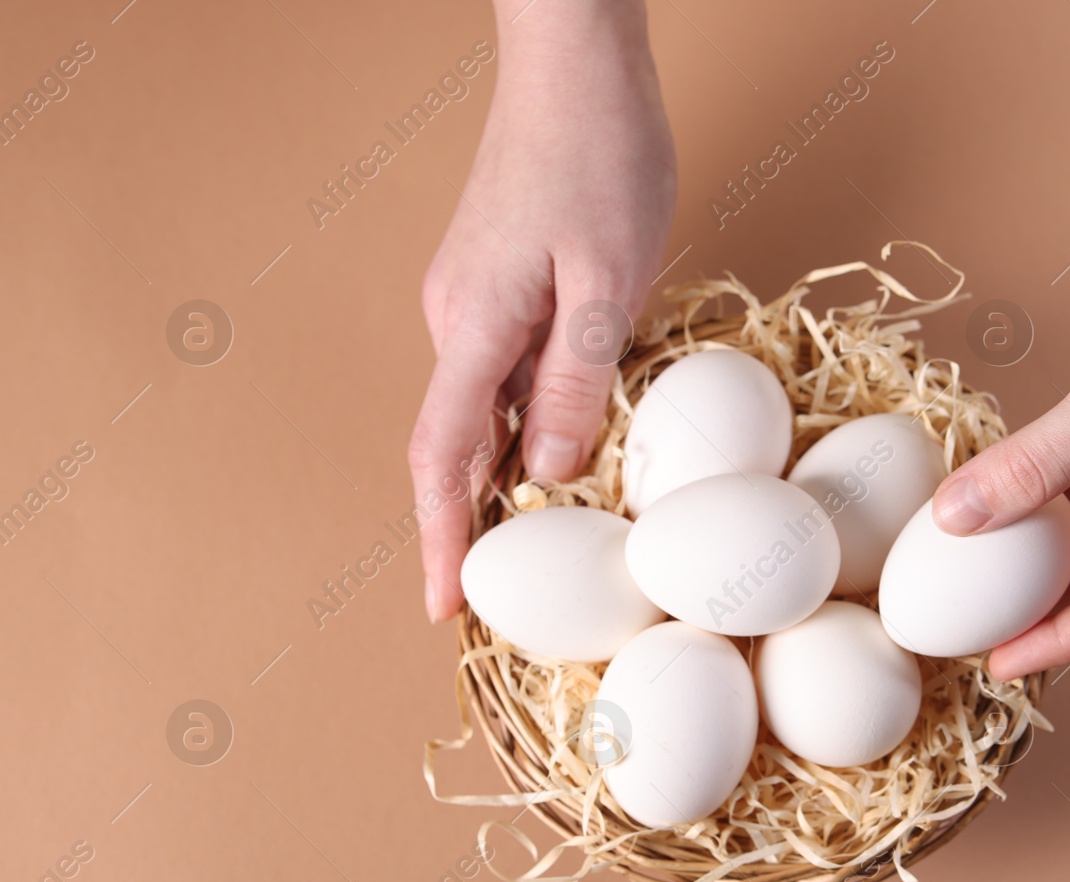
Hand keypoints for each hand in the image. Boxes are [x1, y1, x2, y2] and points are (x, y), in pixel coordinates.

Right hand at [409, 0, 675, 621]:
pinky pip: (509, 372)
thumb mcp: (607, 280)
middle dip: (470, 522)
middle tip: (506, 592)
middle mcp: (460, 319)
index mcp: (475, 327)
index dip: (440, 539)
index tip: (442, 607)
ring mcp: (477, 299)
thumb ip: (576, 382)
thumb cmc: (600, 156)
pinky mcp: (503, 282)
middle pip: (456, 443)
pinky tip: (570, 443)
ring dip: (507, 474)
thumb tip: (547, 474)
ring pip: (487, 409)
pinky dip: (530, 421)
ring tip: (544, 539)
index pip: (443, 458)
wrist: (577, 63)